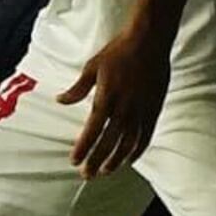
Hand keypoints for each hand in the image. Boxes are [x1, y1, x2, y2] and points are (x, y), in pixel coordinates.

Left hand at [57, 17, 171, 178]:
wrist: (150, 40)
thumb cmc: (119, 51)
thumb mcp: (93, 66)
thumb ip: (78, 88)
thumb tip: (60, 100)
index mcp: (106, 97)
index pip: (92, 130)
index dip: (82, 148)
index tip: (74, 161)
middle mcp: (124, 108)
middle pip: (108, 142)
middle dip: (96, 161)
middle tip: (87, 175)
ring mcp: (141, 110)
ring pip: (128, 143)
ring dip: (115, 160)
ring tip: (106, 171)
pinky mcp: (154, 109)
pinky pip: (146, 136)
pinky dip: (137, 150)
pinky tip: (130, 160)